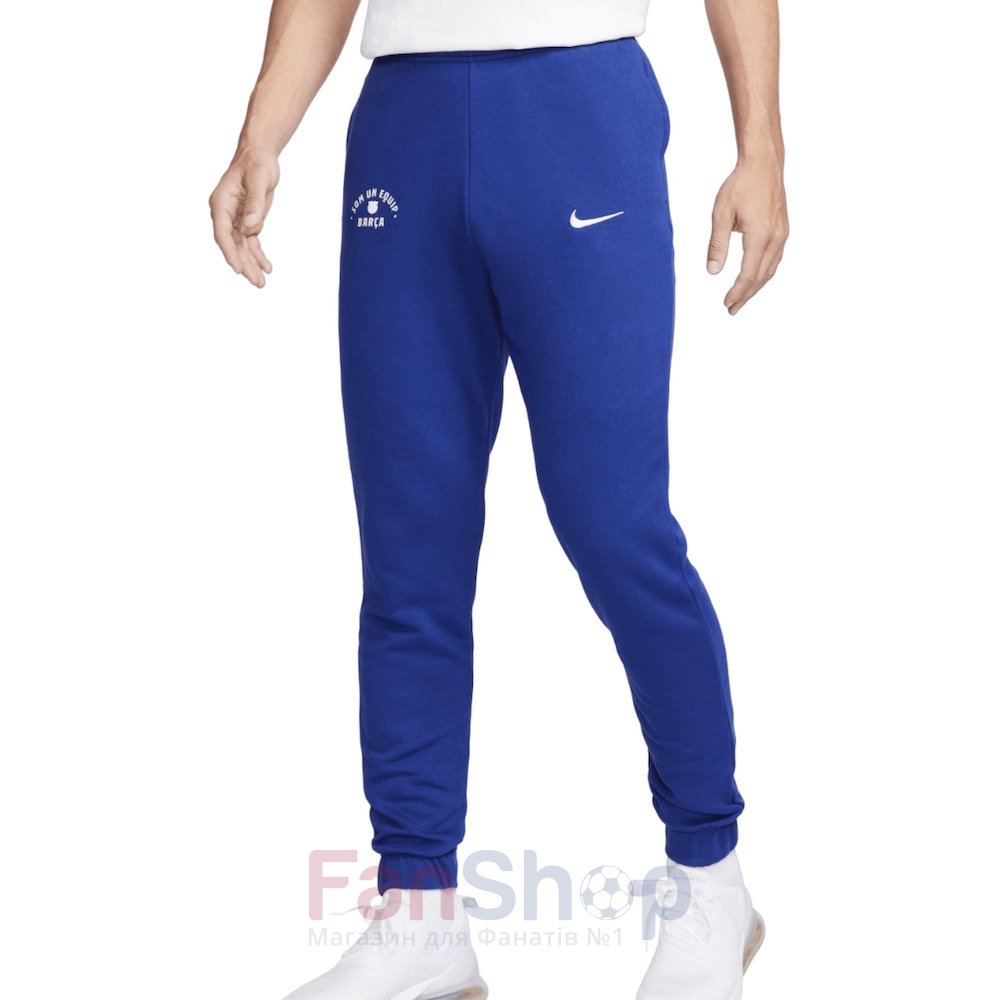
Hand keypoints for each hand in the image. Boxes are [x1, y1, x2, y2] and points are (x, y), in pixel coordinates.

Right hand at [209, 148, 278, 287]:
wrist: (259, 155)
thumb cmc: (257, 163)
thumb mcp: (259, 179)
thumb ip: (254, 203)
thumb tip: (250, 227)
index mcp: (221, 202)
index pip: (222, 232)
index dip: (230, 252)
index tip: (238, 268)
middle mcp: (225, 213)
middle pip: (232, 244)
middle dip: (244, 264)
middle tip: (256, 282)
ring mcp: (235, 219)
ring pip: (242, 247)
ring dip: (251, 264)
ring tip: (261, 282)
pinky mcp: (247, 221)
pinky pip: (251, 242)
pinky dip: (258, 255)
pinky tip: (267, 268)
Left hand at [707, 160, 788, 314]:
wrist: (763, 163)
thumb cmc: (740, 185)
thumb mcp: (721, 214)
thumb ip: (717, 244)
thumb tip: (712, 272)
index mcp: (760, 235)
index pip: (749, 274)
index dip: (738, 292)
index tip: (726, 303)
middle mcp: (776, 237)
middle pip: (761, 276)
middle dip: (746, 295)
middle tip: (731, 309)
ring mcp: (782, 233)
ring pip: (771, 269)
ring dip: (756, 286)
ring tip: (742, 298)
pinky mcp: (783, 229)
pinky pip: (775, 258)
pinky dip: (764, 273)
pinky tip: (755, 277)